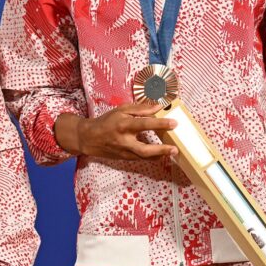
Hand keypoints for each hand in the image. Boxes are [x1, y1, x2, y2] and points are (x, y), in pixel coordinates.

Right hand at [60, 102, 178, 159]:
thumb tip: (157, 107)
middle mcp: (124, 140)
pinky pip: (142, 159)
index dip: (159, 123)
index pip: (143, 124)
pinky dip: (153, 156)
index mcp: (123, 125)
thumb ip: (140, 108)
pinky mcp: (125, 158)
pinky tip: (162, 153)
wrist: (90, 138)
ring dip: (160, 155)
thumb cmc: (107, 121)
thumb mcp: (121, 110)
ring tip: (173, 151)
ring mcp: (125, 152)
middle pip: (144, 149)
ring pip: (145, 157)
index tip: (174, 123)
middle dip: (161, 150)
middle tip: (175, 148)